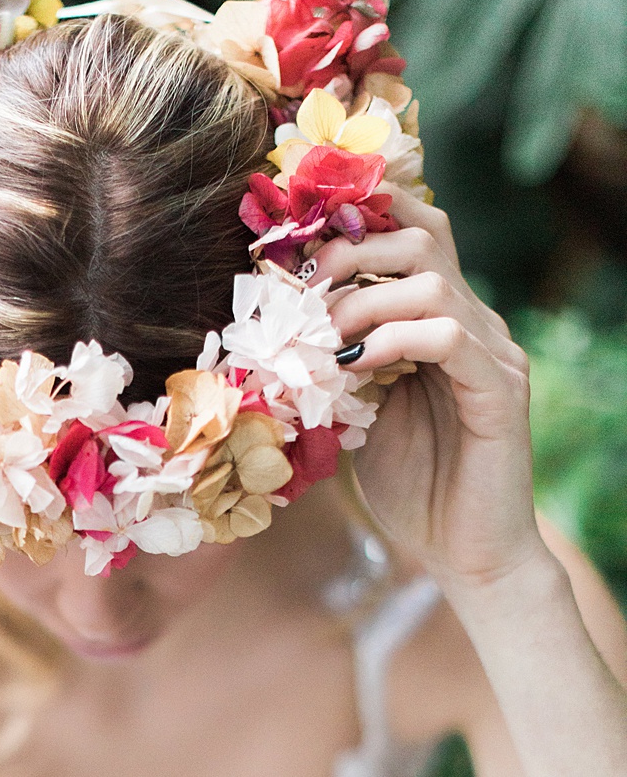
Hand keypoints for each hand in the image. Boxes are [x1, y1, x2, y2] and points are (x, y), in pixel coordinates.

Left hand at [311, 187, 543, 589]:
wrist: (466, 555)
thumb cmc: (413, 486)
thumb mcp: (358, 412)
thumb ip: (336, 363)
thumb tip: (277, 327)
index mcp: (442, 319)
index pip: (414, 230)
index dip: (358, 220)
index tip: (296, 248)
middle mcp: (475, 324)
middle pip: (421, 236)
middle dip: (348, 252)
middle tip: (302, 294)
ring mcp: (493, 354)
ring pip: (431, 282)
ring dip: (362, 301)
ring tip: (323, 341)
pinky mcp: (499, 392)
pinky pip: (448, 337)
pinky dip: (393, 340)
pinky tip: (355, 366)